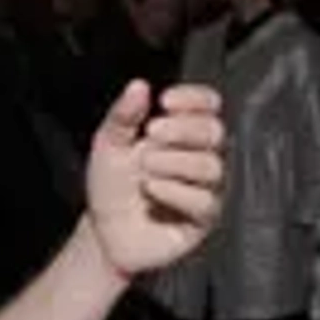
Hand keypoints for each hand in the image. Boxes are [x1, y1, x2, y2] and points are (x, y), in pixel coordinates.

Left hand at [85, 81, 224, 276]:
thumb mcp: (108, 145)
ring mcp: (204, 187)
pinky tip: (153, 192)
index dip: (194, 98)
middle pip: (214, 131)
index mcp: (181, 132)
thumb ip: (123, 115)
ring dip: (174, 163)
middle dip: (182, 130)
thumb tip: (139, 85)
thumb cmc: (111, 188)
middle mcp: (198, 156)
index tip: (165, 102)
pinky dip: (175, 192)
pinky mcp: (204, 217)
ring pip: (211, 166)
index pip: (208, 104)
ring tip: (146, 170)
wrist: (104, 233)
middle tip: (151, 135)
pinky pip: (204, 200)